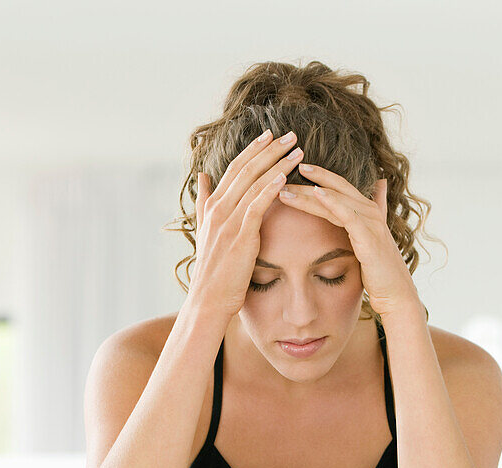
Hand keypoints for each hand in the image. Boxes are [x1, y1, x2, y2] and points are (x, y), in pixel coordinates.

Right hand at [188, 130, 304, 318]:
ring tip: (297, 150)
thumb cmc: (213, 269)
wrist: (208, 299)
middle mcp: (218, 208)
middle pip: (246, 169)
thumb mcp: (204, 230)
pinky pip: (257, 205)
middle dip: (269, 150)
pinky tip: (286, 177)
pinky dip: (271, 189)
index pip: (235, 168)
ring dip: (277, 164)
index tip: (270, 135)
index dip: (253, 150)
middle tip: (290, 135)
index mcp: (212, 205)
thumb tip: (203, 176)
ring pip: (254, 183)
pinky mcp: (240, 235)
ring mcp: (228, 221)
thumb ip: (205, 201)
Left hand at [278, 169, 420, 317]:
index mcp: (366, 211)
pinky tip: (315, 193)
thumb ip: (362, 222)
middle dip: (310, 177)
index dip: (318, 176)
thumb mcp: (367, 242)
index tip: (293, 170)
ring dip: (309, 192)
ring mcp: (370, 222)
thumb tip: (370, 196)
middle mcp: (369, 211)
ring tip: (286, 188)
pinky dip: (332, 201)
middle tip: (283, 168)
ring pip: (336, 199)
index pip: (338, 187)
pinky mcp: (368, 236)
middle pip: (335, 187)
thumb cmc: (378, 271)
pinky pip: (347, 214)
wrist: (394, 293)